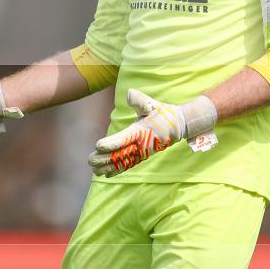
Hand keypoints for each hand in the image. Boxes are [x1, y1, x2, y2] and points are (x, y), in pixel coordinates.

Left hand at [88, 89, 216, 176]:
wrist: (179, 126)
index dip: (111, 143)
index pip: (124, 138)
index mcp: (141, 131)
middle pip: (120, 154)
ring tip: (94, 170)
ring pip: (123, 162)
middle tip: (90, 160)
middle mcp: (140, 144)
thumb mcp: (153, 104)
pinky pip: (128, 164)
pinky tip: (106, 174)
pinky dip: (117, 170)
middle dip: (105, 158)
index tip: (98, 146)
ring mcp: (141, 152)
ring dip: (108, 167)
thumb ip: (141, 101)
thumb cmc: (163, 113)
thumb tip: (129, 94)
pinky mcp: (142, 155)